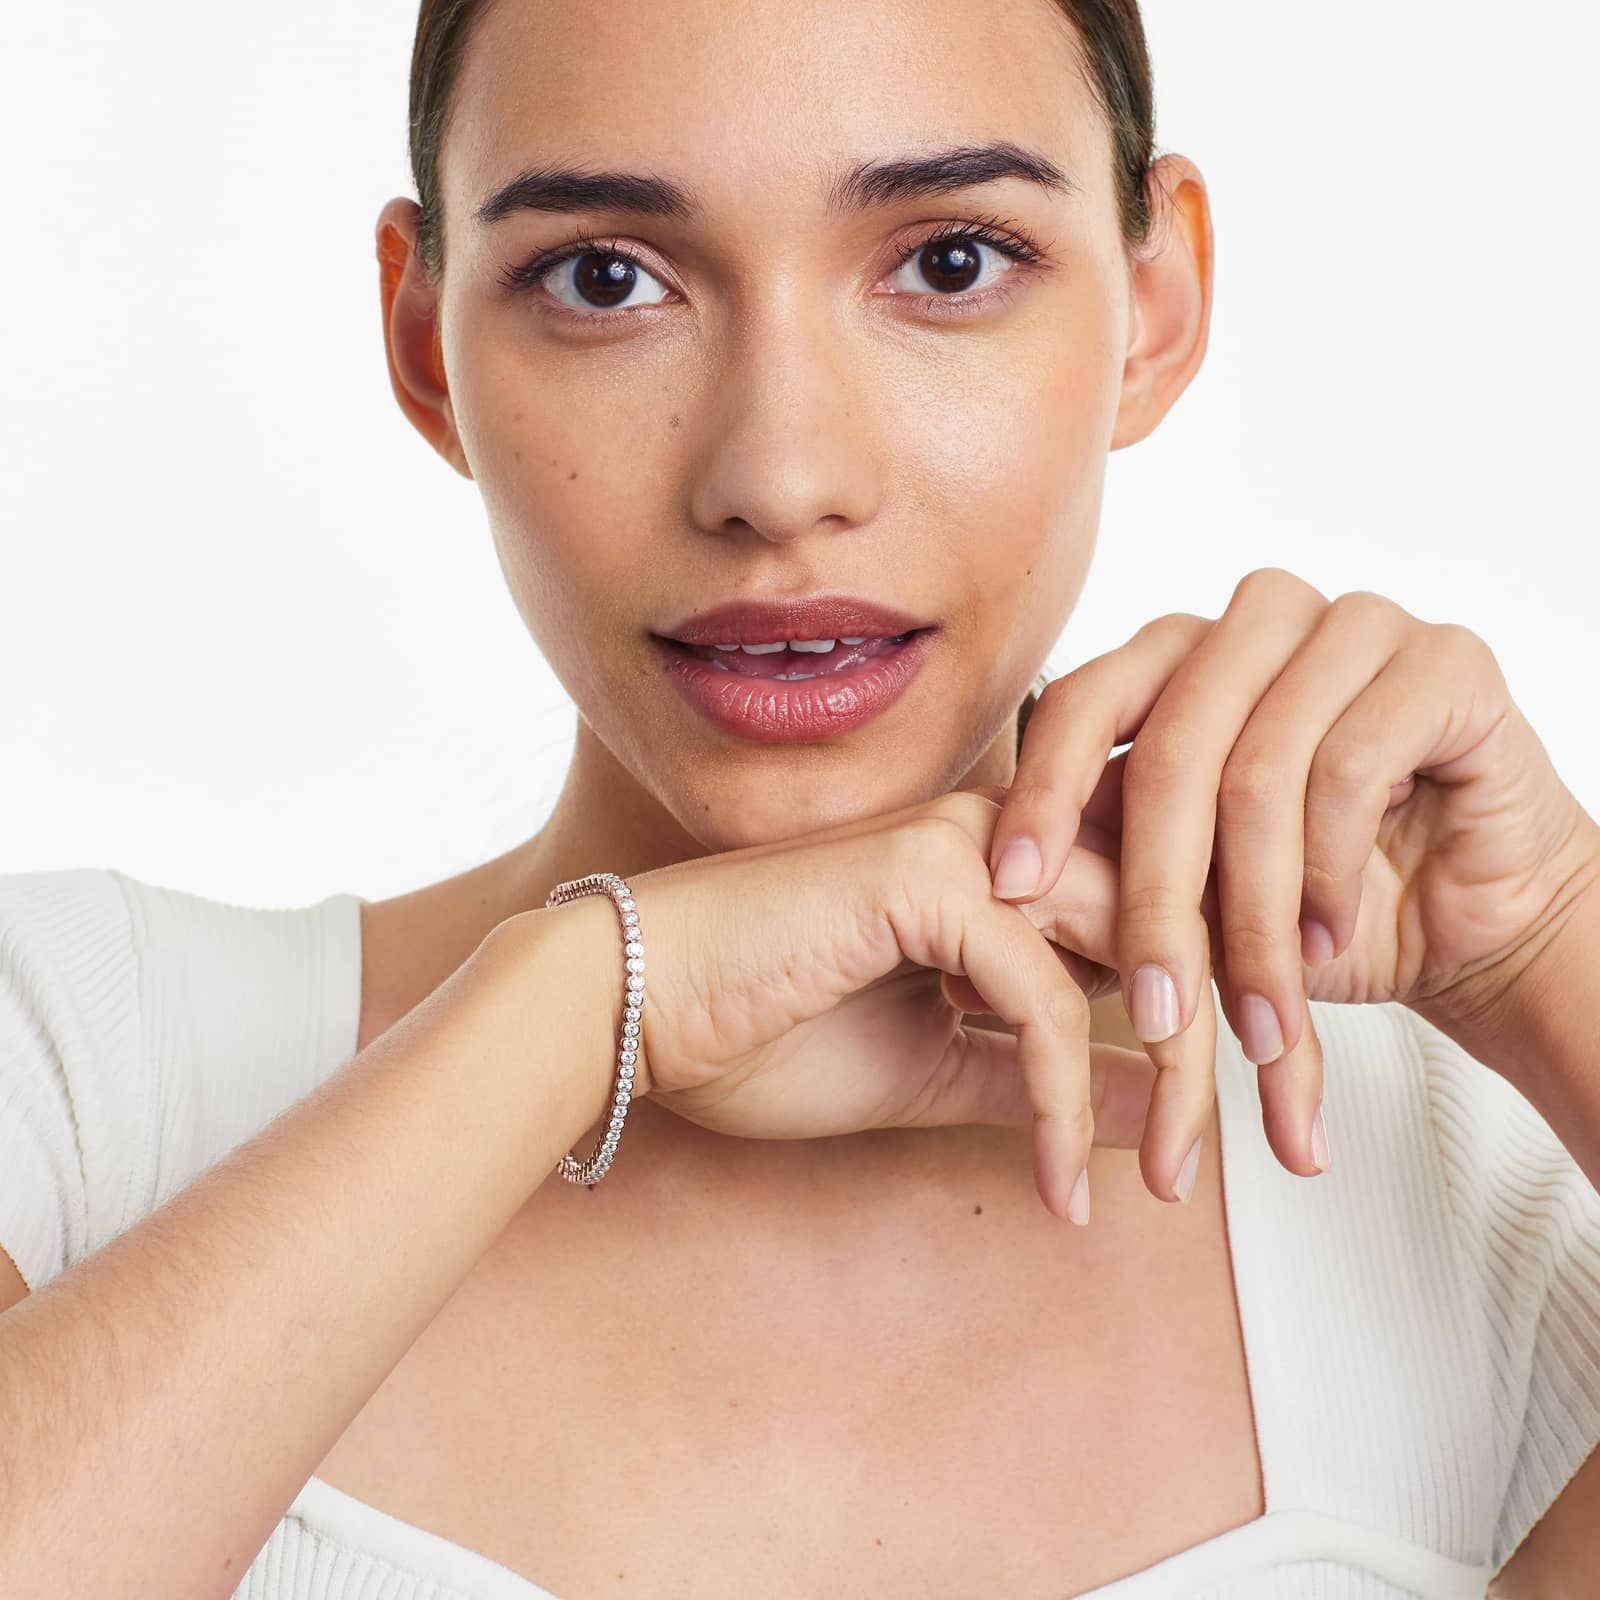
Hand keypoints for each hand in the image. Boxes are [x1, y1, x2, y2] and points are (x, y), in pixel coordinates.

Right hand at [522, 790, 1164, 1220]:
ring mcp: (965, 842)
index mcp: (1004, 860)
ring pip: (1134, 945)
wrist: (637, 1008)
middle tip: (1223, 1157)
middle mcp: (999, 831)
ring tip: (1177, 1173)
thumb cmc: (763, 1032)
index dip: (1209, 1004)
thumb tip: (1162, 1114)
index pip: (1155, 914)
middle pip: (1172, 920)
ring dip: (1171, 1067)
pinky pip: (1040, 993)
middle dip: (1218, 1043)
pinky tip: (1060, 1175)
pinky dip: (1063, 1092)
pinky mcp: (924, 877)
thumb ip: (1046, 1079)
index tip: (1228, 1113)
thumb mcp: (940, 1072)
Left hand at [985, 566, 1599, 1180]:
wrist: (1463, 917)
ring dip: (1255, 914)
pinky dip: (1330, 873)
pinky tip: (1327, 937)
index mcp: (1178, 655)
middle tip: (1156, 1010)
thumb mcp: (1188, 905)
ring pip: (1259, 771)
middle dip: (1157, 897)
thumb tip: (984, 921)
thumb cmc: (1310, 902)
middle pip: (1169, 748)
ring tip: (1259, 1007)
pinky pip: (1352, 764)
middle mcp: (1256, 623)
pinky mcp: (1443, 661)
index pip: (1083, 701)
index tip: (1009, 890)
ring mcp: (1352, 626)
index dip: (1041, 794)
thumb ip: (1096, 893)